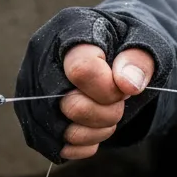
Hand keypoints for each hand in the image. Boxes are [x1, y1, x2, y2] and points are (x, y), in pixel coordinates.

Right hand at [13, 6, 173, 163]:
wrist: (111, 53)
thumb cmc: (126, 46)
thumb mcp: (145, 42)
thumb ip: (139, 60)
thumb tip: (127, 83)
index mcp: (68, 30)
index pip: (82, 70)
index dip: (110, 89)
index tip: (125, 86)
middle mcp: (40, 58)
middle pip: (69, 106)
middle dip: (106, 113)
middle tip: (119, 102)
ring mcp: (31, 89)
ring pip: (59, 132)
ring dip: (94, 132)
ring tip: (107, 115)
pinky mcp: (32, 117)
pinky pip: (54, 147)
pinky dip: (81, 146)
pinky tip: (93, 129)